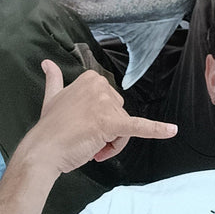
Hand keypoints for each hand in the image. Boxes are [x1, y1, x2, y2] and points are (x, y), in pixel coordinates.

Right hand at [21, 60, 176, 176]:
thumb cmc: (50, 128)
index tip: (82, 127)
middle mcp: (100, 87)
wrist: (42, 151)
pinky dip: (157, 130)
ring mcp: (106, 104)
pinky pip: (139, 127)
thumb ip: (54, 79)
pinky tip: (172, 131)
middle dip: (108, 133)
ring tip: (91, 148)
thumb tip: (47, 63)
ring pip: (124, 128)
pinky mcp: (112, 123)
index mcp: (91, 79)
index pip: (111, 102)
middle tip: (88, 142)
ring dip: (110, 144)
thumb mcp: (52, 97)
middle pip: (120, 114)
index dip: (100, 120)